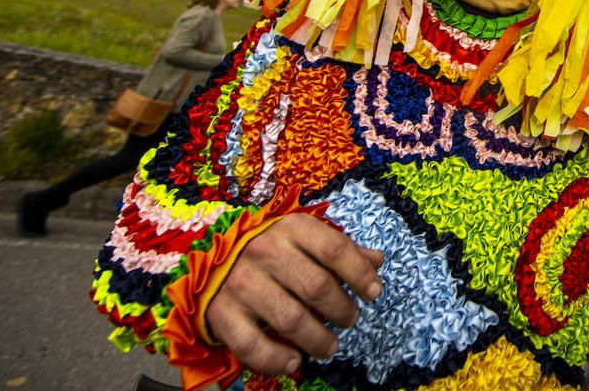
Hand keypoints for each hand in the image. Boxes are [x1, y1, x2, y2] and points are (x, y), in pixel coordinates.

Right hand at [206, 213, 384, 376]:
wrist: (210, 259)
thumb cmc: (271, 249)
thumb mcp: (304, 239)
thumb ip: (340, 250)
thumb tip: (377, 261)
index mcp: (291, 228)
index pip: (334, 249)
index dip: (359, 273)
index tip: (374, 293)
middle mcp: (264, 252)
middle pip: (317, 286)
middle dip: (342, 310)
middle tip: (349, 320)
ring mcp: (241, 283)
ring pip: (291, 319)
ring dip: (318, 339)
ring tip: (330, 345)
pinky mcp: (222, 313)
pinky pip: (252, 344)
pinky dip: (277, 359)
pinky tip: (294, 361)